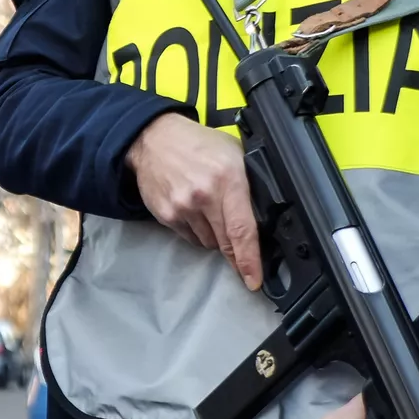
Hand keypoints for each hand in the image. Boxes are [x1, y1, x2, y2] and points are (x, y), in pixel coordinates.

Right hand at [124, 113, 260, 290]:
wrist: (153, 138)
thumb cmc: (198, 145)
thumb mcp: (233, 154)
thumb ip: (249, 184)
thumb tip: (265, 216)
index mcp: (229, 178)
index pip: (242, 230)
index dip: (250, 260)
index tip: (254, 279)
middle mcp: (205, 195)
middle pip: (225, 242)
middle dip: (236, 255)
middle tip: (242, 261)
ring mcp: (182, 207)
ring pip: (208, 242)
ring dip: (214, 236)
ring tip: (209, 211)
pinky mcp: (166, 215)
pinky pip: (189, 237)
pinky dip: (196, 231)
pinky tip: (193, 211)